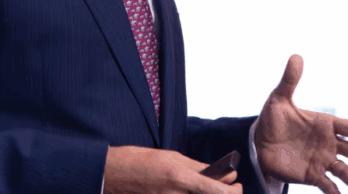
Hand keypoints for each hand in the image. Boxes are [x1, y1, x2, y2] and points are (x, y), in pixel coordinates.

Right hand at [103, 145, 242, 193]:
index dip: (235, 191)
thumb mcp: (171, 157)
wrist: (111, 175)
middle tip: (228, 186)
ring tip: (209, 186)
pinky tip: (191, 189)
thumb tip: (220, 173)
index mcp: (182, 179)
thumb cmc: (139, 161)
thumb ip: (197, 167)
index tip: (236, 183)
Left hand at [255, 55, 347, 193]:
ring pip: (343, 170)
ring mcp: (322, 160)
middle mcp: (329, 143)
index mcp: (325, 124)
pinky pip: (327, 185)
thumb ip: (290, 81)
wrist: (258, 143)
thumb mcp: (279, 99)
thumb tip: (296, 56)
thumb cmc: (273, 120)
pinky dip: (335, 191)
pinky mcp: (312, 175)